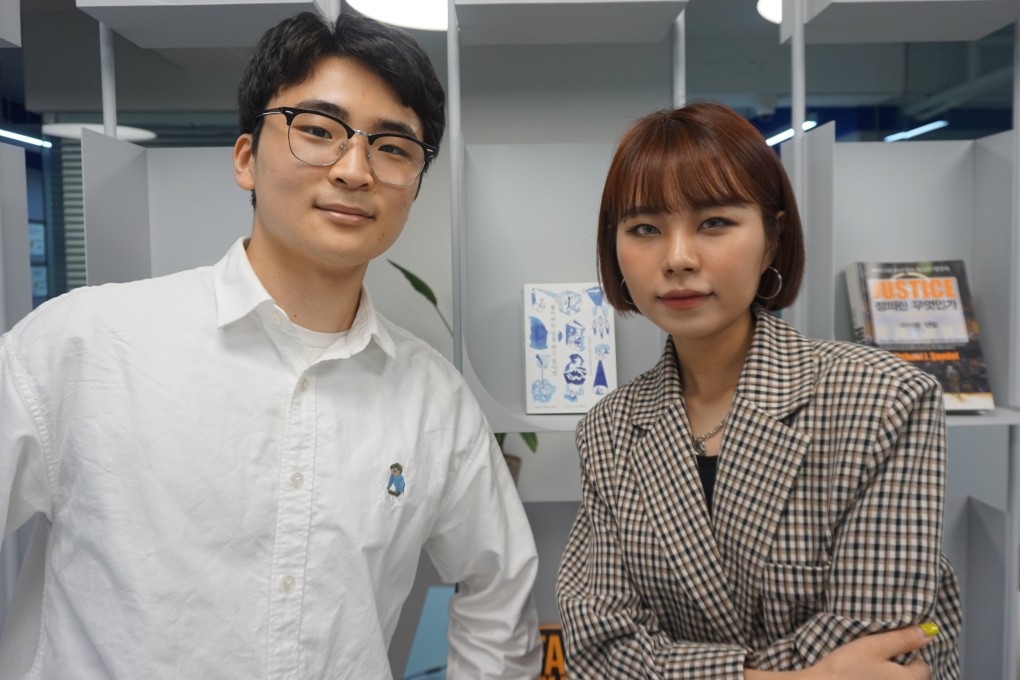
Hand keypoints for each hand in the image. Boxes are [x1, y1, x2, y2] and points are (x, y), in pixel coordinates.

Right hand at [809, 625, 936, 679]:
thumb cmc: (846, 667)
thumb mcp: (874, 646)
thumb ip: (903, 639)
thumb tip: (930, 632)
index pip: (924, 667)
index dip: (909, 656)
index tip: (888, 653)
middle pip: (912, 679)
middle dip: (899, 670)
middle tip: (876, 663)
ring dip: (887, 677)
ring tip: (867, 673)